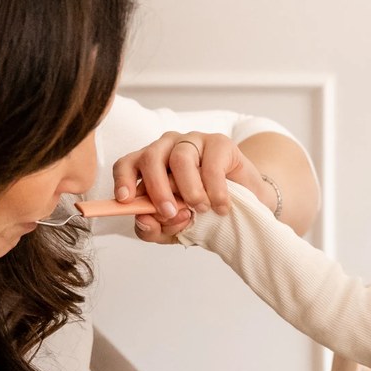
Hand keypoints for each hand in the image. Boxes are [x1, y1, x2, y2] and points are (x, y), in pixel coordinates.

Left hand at [112, 131, 269, 243]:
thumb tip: (144, 221)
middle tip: (170, 212)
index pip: (127, 164)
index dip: (124, 179)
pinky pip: (211, 165)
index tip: (125, 199)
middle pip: (150, 159)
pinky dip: (215, 191)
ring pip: (180, 159)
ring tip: (201, 209)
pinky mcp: (219, 143)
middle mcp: (168, 148)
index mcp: (151, 166)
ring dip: (189, 190)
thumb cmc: (205, 212)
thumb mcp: (175, 228)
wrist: (246, 206)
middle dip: (158, 189)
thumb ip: (154, 229)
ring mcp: (194, 142)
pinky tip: (221, 207)